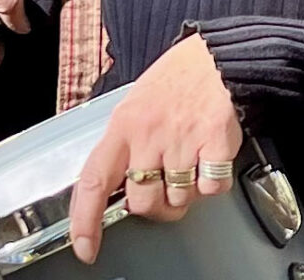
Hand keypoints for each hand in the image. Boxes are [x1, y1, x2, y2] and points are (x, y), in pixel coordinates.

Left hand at [68, 34, 242, 263]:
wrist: (218, 55)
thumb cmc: (176, 80)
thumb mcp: (134, 105)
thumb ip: (123, 144)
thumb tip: (115, 188)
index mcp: (123, 126)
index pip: (93, 181)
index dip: (85, 220)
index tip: (86, 248)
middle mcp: (148, 136)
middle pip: (143, 202)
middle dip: (156, 205)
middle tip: (166, 188)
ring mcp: (182, 140)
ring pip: (180, 199)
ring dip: (187, 192)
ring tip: (191, 163)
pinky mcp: (214, 142)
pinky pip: (212, 188)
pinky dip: (214, 182)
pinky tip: (212, 158)